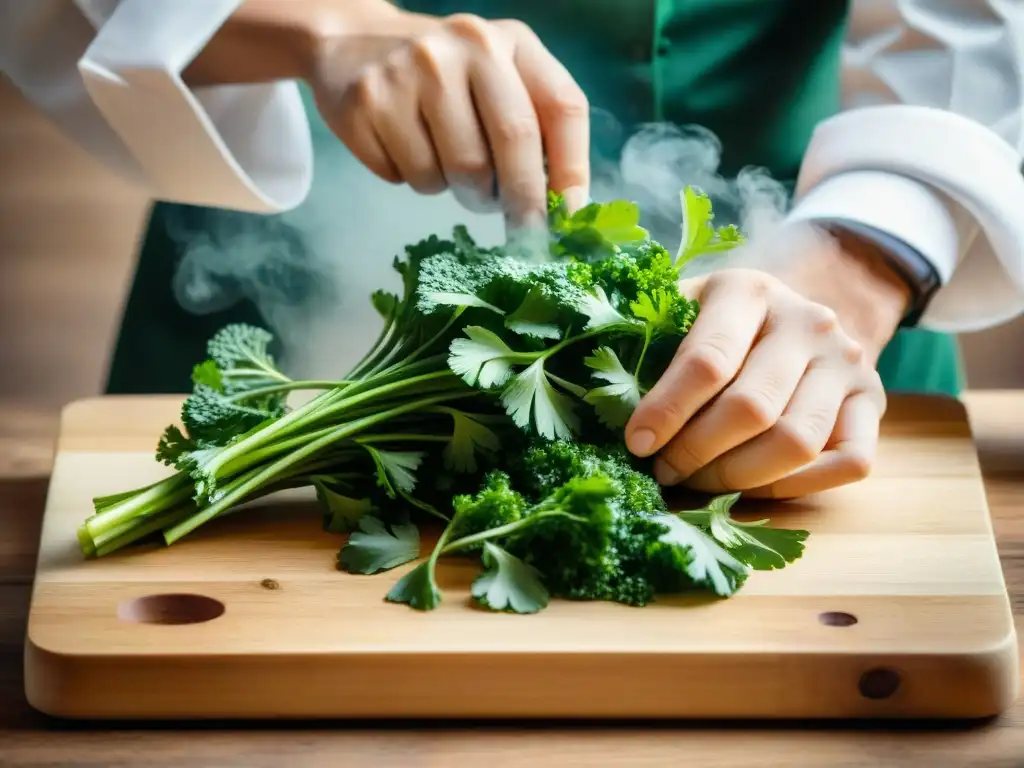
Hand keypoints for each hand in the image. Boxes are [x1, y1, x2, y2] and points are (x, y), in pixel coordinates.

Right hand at [186, 1, 589, 225]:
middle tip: (524, 233)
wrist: (353, 44)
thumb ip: (535, 128)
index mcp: (510, 41)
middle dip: (523, 201)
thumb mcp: (498, 79)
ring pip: (459, 171)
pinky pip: (409, 178)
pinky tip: (407, 148)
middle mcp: (465, 46)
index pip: (562, 107)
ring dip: (463, 192)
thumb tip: (563, 208)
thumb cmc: (446, 78)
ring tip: (450, 167)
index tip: (569, 218)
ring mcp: (411, 71)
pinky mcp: (367, 103)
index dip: (572, 171)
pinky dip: (415, 181)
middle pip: (513, 143)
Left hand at [624, 230, 909, 498]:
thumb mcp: (678, 311)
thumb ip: (639, 337)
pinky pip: (848, 462)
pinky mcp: (874, 402)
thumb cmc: (716, 325)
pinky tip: (752, 487)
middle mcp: (808, 321)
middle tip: (664, 470)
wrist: (795, 315)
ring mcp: (848, 362)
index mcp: (747, 291)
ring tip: (699, 481)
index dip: (666, 411)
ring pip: (797, 442)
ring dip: (739, 477)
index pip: (707, 361)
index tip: (635, 443)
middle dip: (697, 452)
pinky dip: (797, 487)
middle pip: (752, 409)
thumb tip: (583, 380)